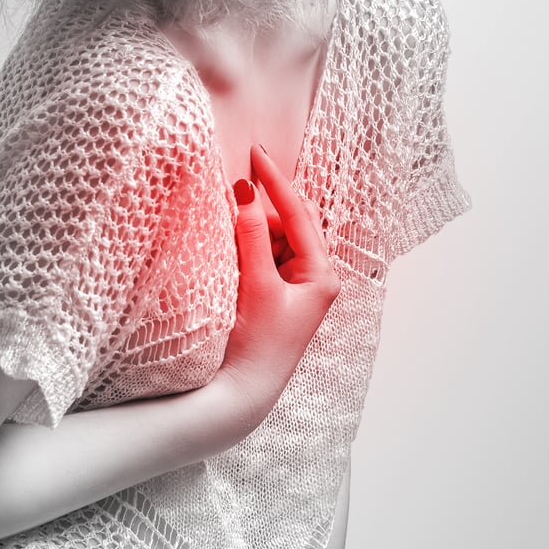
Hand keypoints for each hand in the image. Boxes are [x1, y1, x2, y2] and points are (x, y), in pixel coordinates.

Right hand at [213, 144, 341, 424]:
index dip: (276, 182)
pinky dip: (247, 245)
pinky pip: (263, 256)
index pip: (301, 214)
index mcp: (323, 274)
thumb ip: (252, 237)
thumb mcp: (256, 286)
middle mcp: (315, 277)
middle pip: (290, 223)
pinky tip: (228, 243)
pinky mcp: (275, 294)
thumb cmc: (256, 345)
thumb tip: (244, 193)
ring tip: (226, 223)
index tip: (256, 154)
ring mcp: (296, 286)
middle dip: (264, 205)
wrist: (242, 394)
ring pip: (274, 238)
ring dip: (251, 227)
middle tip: (234, 180)